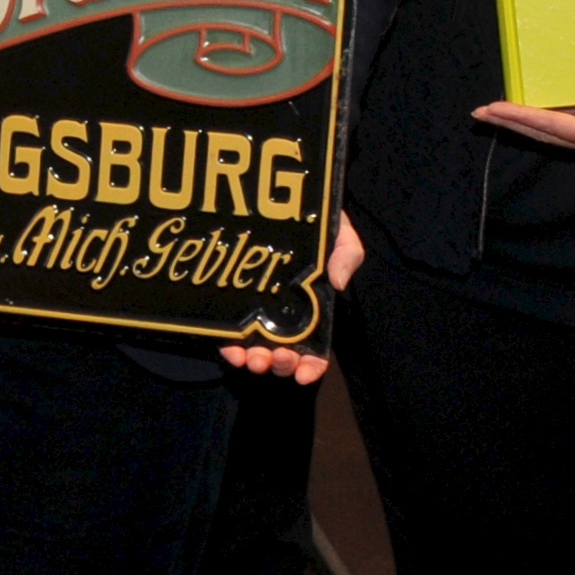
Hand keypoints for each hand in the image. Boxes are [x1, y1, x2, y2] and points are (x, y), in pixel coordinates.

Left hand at [216, 214, 360, 383]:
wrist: (282, 200)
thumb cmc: (317, 223)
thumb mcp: (341, 236)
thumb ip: (347, 256)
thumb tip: (338, 284)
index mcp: (311, 311)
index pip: (314, 349)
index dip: (311, 367)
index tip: (305, 375)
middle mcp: (282, 317)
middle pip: (282, 354)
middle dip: (279, 365)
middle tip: (276, 359)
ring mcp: (254, 311)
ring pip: (253, 349)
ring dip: (255, 361)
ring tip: (254, 359)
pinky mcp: (229, 303)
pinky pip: (227, 330)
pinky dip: (228, 346)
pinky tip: (231, 349)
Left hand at [473, 90, 574, 159]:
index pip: (553, 127)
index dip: (520, 117)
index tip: (491, 108)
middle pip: (545, 133)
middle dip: (511, 123)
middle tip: (479, 113)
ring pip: (554, 132)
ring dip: (525, 122)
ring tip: (496, 112)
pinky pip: (570, 127)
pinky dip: (546, 119)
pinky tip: (537, 111)